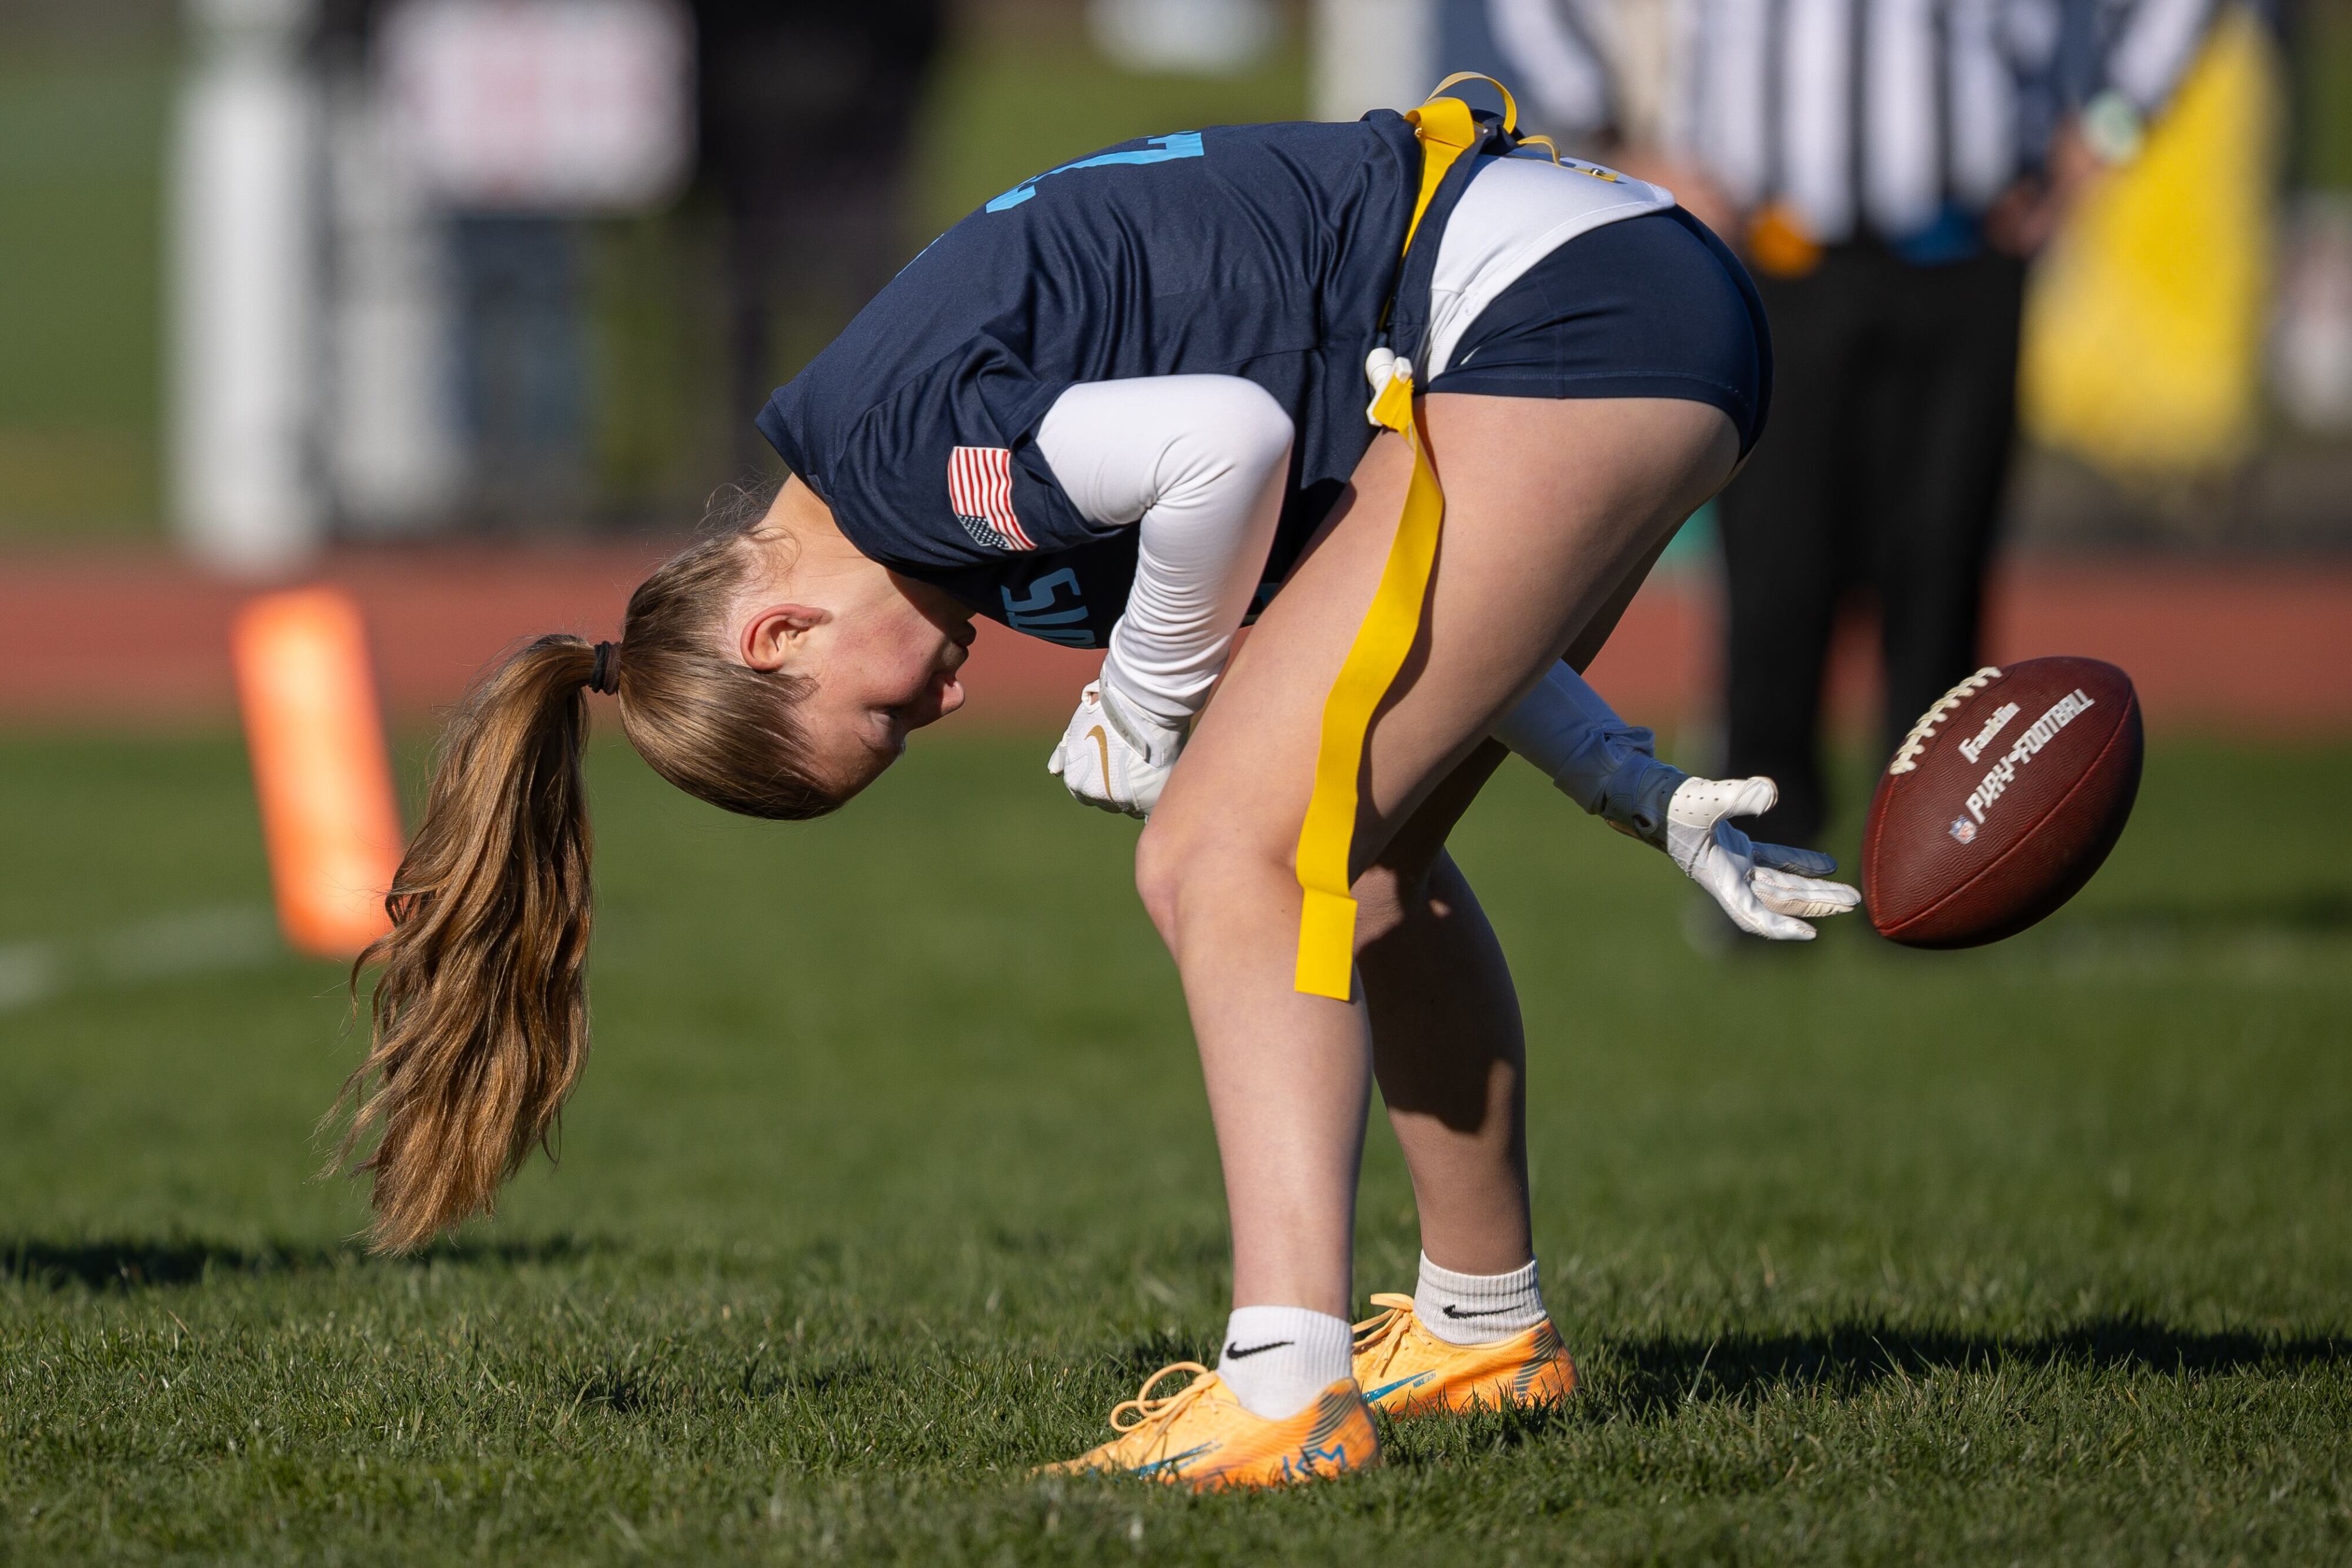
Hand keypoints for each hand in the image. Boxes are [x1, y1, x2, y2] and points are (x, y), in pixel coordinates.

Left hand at [1046, 679, 1185, 817]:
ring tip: (1147, 766)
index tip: (1114, 765)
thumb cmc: (1105, 711)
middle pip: (1110, 801)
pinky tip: (1158, 779)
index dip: (1102, 780)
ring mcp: (1123, 800)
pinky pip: (1149, 808)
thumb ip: (1065, 753)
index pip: (1087, 793)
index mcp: (1076, 782)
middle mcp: (1096, 796)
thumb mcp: (1077, 730)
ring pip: (1131, 805)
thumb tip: (1054, 770)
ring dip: (1137, 792)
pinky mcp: (1148, 800)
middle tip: (1133, 763)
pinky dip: (1153, 797)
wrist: (1138, 704)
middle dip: (1119, 788)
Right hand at [1665, 776, 1860, 939]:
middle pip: (1779, 899)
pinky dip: (1799, 864)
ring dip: (1813, 888)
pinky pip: (1774, 862)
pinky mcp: (1735, 848)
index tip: (1811, 934)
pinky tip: (1828, 865)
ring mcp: (1733, 864)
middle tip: (1853, 902)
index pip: (1752, 913)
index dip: (1780, 927)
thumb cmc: (1668, 802)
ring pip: (1781, 883)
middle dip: (1816, 902)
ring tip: (1849, 894)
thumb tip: (1771, 794)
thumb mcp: (1702, 799)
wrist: (1645, 795)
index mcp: (1718, 876)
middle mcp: (1728, 877)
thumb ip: (1737, 796)